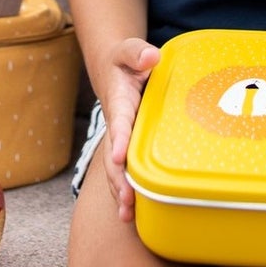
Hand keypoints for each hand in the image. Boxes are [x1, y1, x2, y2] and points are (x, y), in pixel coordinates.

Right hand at [97, 38, 160, 222]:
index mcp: (119, 103)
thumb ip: (137, 52)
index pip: (119, 123)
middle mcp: (117, 126)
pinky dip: (127, 191)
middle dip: (118, 179)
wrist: (116, 71)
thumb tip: (151, 57)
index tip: (117, 156)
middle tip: (126, 200)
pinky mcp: (127, 148)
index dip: (119, 139)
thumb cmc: (126, 61)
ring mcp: (121, 140)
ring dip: (120, 192)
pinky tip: (135, 214)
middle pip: (114, 157)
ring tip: (128, 215)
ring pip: (117, 170)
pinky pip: (125, 171)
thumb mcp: (129, 50)